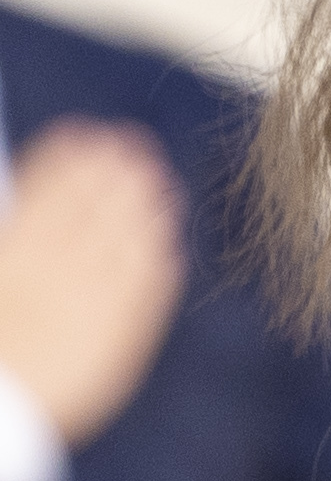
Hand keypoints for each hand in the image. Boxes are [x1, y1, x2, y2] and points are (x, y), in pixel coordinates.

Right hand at [0, 119, 184, 448]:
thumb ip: (10, 233)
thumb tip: (20, 205)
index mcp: (12, 256)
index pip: (49, 188)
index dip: (69, 158)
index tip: (83, 136)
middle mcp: (57, 275)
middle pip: (97, 208)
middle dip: (116, 172)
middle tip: (131, 146)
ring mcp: (93, 307)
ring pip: (132, 241)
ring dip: (145, 207)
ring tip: (154, 183)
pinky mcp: (119, 344)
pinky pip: (149, 291)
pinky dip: (158, 260)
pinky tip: (164, 243)